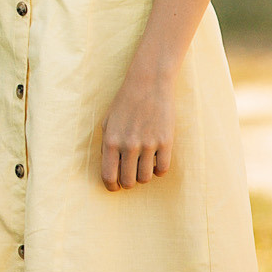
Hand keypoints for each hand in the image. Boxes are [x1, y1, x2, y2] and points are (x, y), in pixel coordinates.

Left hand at [100, 66, 176, 189]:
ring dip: (143, 175)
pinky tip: (155, 160)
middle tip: (130, 176)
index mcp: (110, 141)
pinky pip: (163, 169)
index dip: (111, 186)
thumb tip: (110, 168)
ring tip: (142, 165)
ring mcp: (148, 144)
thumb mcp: (108, 122)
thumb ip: (106, 145)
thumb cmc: (125, 103)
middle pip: (128, 181)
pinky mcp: (166, 142)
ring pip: (145, 178)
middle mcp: (128, 145)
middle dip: (128, 182)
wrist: (148, 84)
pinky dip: (158, 169)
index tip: (115, 187)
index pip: (108, 176)